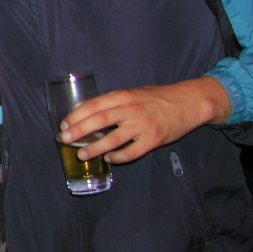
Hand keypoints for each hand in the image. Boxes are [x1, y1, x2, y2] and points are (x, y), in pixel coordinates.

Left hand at [60, 76, 230, 163]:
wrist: (188, 102)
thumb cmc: (156, 98)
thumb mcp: (133, 93)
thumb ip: (114, 103)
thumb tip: (87, 115)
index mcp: (123, 95)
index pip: (93, 105)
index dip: (76, 116)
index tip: (64, 125)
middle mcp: (131, 109)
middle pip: (99, 121)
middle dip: (78, 132)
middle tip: (65, 140)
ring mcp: (143, 125)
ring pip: (112, 140)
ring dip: (94, 149)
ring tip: (83, 154)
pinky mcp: (153, 140)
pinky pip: (131, 153)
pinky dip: (118, 157)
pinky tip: (110, 158)